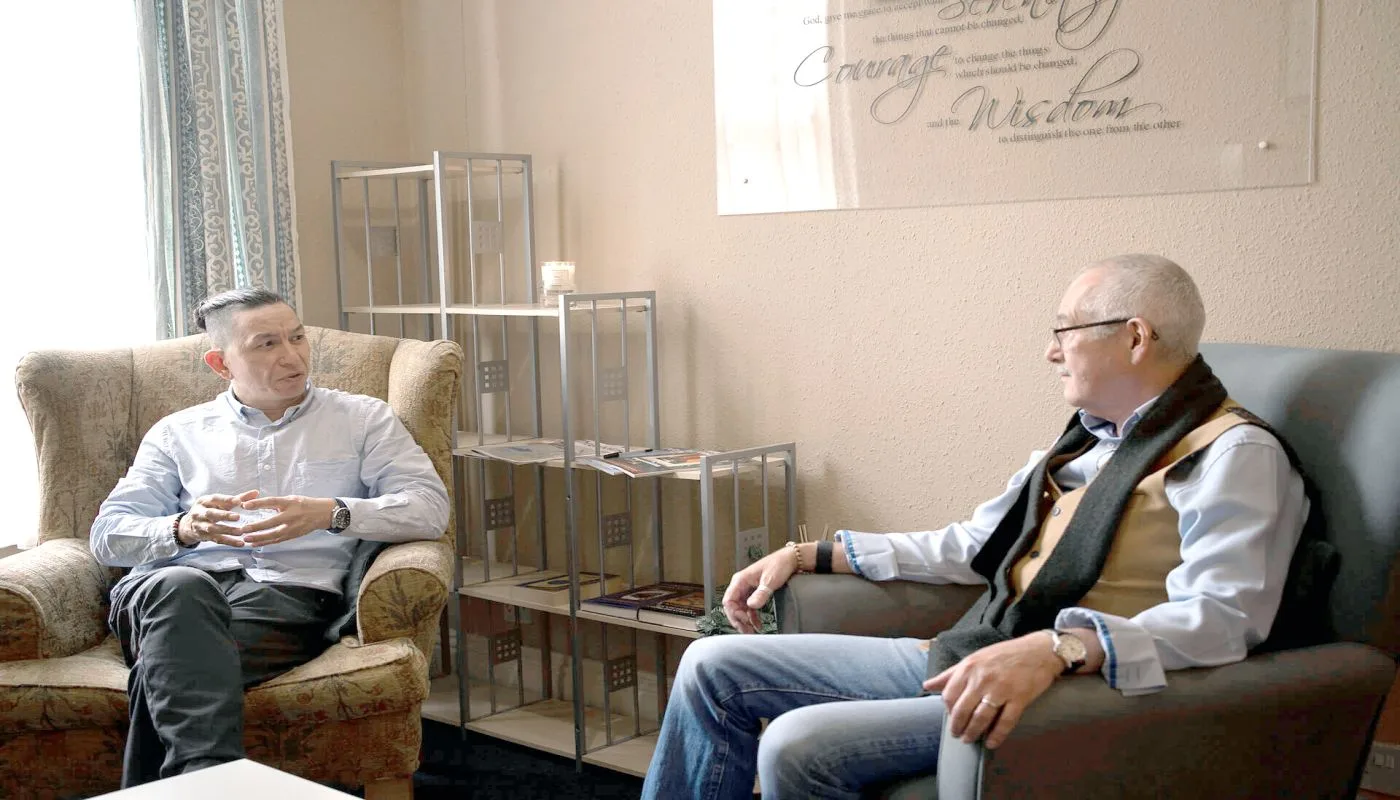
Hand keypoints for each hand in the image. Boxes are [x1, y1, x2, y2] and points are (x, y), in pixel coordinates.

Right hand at [181, 490, 258, 546]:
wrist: (188, 525)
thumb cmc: (210, 509)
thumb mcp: (219, 502)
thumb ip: (238, 498)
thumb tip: (256, 492)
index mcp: (204, 501)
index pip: (215, 499)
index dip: (226, 500)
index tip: (238, 501)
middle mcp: (200, 513)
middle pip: (211, 514)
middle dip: (224, 515)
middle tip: (238, 517)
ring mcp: (200, 526)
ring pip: (213, 529)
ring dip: (227, 530)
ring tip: (240, 532)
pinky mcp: (204, 537)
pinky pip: (217, 540)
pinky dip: (229, 542)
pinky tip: (240, 543)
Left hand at [236, 495, 337, 546]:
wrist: (322, 514)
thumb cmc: (304, 504)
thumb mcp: (291, 499)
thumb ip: (276, 503)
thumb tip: (256, 505)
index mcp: (289, 503)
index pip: (272, 502)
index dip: (258, 503)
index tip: (245, 505)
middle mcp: (291, 515)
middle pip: (271, 522)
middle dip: (256, 527)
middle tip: (243, 529)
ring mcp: (292, 527)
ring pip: (273, 534)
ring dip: (259, 538)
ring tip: (246, 539)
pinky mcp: (292, 535)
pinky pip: (277, 540)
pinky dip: (265, 542)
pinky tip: (254, 544)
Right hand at [721, 546, 797, 633]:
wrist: (790, 559)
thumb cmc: (779, 565)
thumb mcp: (770, 581)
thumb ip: (760, 594)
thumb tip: (751, 606)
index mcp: (740, 580)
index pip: (729, 600)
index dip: (734, 613)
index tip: (745, 620)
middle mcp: (741, 585)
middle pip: (732, 607)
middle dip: (738, 620)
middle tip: (746, 631)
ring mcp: (747, 589)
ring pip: (740, 609)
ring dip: (744, 621)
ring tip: (751, 632)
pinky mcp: (754, 593)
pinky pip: (749, 608)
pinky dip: (751, 617)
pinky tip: (757, 625)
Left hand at [921, 632, 1062, 748]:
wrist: (1038, 650)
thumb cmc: (1004, 655)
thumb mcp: (974, 658)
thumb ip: (950, 674)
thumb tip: (927, 685)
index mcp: (969, 667)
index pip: (949, 695)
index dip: (948, 710)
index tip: (950, 717)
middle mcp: (982, 678)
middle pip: (963, 710)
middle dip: (957, 726)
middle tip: (957, 735)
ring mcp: (1001, 689)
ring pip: (981, 718)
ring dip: (973, 732)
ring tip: (969, 739)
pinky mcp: (1019, 698)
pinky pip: (1005, 722)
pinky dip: (997, 735)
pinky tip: (991, 743)